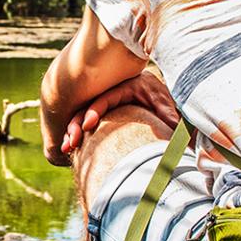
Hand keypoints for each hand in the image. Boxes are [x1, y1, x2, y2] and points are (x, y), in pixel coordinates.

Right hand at [59, 73, 179, 159]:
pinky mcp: (103, 119)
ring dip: (72, 133)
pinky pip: (86, 127)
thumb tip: (175, 126)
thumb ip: (168, 115)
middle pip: (87, 108)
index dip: (94, 111)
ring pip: (82, 118)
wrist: (164, 102)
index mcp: (124, 89)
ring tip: (65, 149)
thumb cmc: (165, 100)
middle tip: (70, 143)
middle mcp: (110, 97)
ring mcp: (104, 108)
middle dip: (76, 125)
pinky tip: (72, 151)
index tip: (87, 126)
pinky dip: (78, 137)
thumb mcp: (167, 105)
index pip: (104, 99)